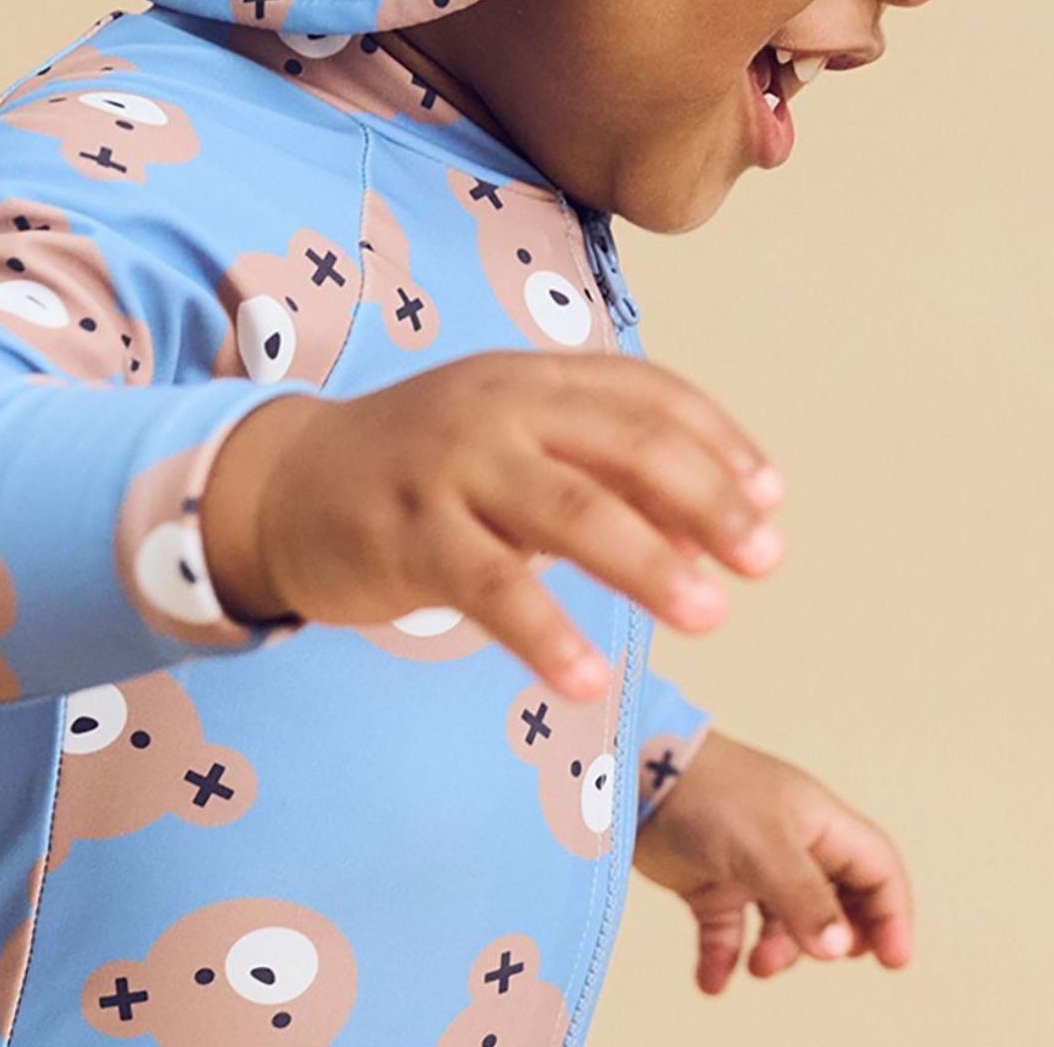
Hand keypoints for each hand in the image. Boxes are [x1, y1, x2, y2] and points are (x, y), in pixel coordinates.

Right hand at [198, 350, 784, 698]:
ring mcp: (453, 464)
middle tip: (764, 560)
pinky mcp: (408, 530)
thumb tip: (708, 535)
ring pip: (570, 508)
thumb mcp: (514, 452)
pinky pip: (490, 585)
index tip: (771, 496)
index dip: (718, 441)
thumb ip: (601, 479)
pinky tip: (587, 679)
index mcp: (533, 375)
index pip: (648, 393)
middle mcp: (501, 404)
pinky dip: (544, 632)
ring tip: (708, 616)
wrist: (281, 483)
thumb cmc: (422, 474)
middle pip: (627, 444)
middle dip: (708, 501)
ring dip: (648, 563)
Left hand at [633, 728, 912, 991]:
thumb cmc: (707, 792)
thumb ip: (804, 897)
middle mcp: (790, 843)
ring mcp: (749, 863)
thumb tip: (840, 948)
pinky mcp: (710, 881)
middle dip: (837, 936)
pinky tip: (712, 980)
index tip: (892, 960)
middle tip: (823, 956)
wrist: (633, 775)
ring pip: (785, 923)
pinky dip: (724, 958)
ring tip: (758, 965)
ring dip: (779, 952)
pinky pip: (728, 931)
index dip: (891, 912)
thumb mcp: (764, 845)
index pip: (875, 867)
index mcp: (817, 822)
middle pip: (838, 899)